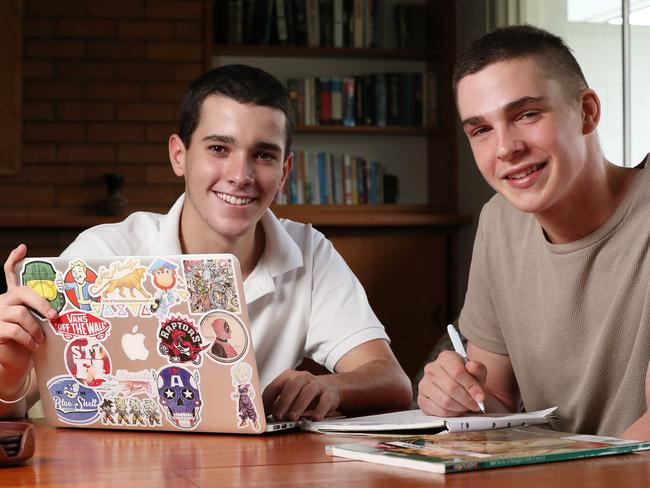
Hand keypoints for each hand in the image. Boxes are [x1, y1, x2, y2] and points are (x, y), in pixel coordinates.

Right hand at [0, 244, 54, 398]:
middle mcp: (2, 301)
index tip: (24, 247)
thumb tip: (68, 309)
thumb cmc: (31, 338)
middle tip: (54, 315)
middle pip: (22, 292)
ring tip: (42, 338)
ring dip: (36, 327)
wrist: (14, 361)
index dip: (15, 259)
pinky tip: (34, 345)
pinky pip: (14, 330)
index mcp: (14, 296)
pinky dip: (28, 338)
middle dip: (41, 303)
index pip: (10, 272)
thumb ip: (45, 311)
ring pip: (20, 313)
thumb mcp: (39, 322)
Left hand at [262, 369, 340, 421]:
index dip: (267, 400)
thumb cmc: (304, 392)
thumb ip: (278, 402)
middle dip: (284, 401)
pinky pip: (325, 401)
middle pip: (292, 386)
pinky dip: (320, 410)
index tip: (263, 413)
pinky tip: (314, 417)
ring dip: (299, 405)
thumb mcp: (290, 394)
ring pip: (308, 392)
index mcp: (289, 376)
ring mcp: (317, 384)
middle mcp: (303, 377)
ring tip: (292, 417)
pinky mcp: (328, 394)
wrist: (330, 388)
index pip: (275, 386)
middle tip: (278, 416)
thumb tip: (265, 416)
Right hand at [417, 349, 486, 415]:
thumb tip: (472, 366)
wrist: (460, 389)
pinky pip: (439, 411)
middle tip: (475, 404)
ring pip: (445, 401)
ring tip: (466, 406)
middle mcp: (431, 368)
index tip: (480, 396)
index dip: (471, 386)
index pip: (457, 372)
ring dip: (460, 407)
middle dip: (467, 400)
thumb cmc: (469, 380)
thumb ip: (478, 369)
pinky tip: (456, 409)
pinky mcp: (422, 400)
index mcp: (445, 357)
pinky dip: (452, 414)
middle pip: (451, 388)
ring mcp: (424, 384)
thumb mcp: (478, 373)